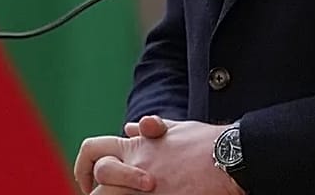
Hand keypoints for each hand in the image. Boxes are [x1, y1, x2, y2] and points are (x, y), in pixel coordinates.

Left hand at [75, 117, 242, 194]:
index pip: (94, 150)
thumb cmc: (206, 143)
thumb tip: (131, 127)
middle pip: (99, 181)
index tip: (88, 182)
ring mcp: (148, 187)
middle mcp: (137, 165)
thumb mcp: (175, 130)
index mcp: (136, 146)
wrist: (230, 157)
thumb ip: (150, 131)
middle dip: (95, 193)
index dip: (84, 166)